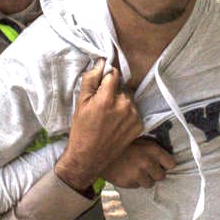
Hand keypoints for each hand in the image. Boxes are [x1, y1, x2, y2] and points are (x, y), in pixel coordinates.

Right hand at [55, 60, 142, 191]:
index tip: (101, 84)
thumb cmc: (81, 129)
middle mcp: (124, 105)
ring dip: (121, 101)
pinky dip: (127, 112)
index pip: (114, 74)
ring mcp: (133, 116)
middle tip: (103, 104)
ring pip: (129, 97)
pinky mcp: (139, 125)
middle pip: (122, 86)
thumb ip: (91, 79)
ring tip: (110, 114)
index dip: (107, 77)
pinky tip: (117, 122)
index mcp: (107, 98)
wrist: (88, 157)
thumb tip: (101, 62)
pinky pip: (134, 110)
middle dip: (114, 90)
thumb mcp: (81, 102)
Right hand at [101, 138, 176, 188]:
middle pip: (161, 176)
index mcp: (152, 149)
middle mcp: (147, 162)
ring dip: (145, 179)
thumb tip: (163, 156)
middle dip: (155, 173)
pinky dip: (134, 181)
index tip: (162, 164)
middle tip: (147, 168)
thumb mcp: (138, 139)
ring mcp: (138, 174)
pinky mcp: (128, 183)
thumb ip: (151, 148)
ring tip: (135, 171)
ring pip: (149, 183)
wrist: (98, 150)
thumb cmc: (121, 143)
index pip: (171, 164)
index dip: (166, 164)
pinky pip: (137, 186)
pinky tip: (127, 173)